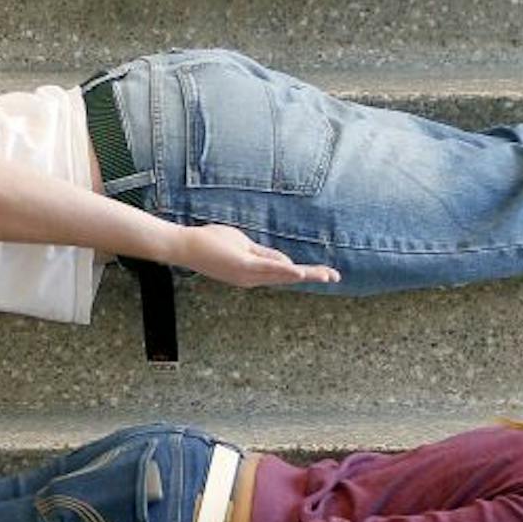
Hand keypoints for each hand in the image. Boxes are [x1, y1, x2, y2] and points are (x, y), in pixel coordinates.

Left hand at [177, 223, 339, 288]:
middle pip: (288, 277)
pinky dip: (282, 269)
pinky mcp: (241, 265)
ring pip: (281, 274)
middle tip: (335, 277)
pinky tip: (297, 270)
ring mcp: (248, 273)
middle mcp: (253, 278)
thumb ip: (265, 253)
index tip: (327, 274)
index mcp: (254, 273)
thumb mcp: (243, 246)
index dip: (306, 271)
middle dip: (313, 276)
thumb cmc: (212, 244)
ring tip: (325, 276)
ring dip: (305, 274)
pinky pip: (266, 268)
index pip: (285, 272)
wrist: (187, 246)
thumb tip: (287, 260)